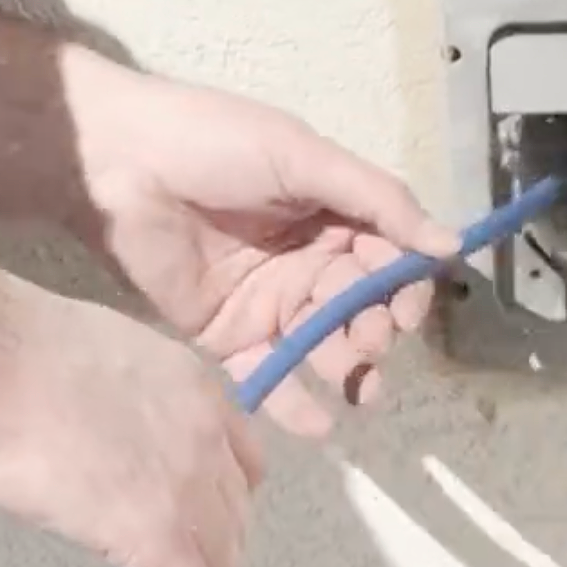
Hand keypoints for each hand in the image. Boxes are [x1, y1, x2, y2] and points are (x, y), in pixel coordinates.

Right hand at [0, 286, 262, 566]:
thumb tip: (99, 453)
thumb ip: (124, 416)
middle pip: (232, 525)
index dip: (219, 512)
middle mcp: (211, 436)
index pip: (241, 467)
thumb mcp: (100, 371)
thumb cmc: (12, 358)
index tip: (192, 536)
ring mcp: (191, 487)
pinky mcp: (161, 537)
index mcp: (197, 387)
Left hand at [70, 60, 459, 438]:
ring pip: (323, 344)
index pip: (389, 259)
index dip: (404, 288)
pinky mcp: (226, 335)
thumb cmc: (211, 143)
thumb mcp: (302, 156)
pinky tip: (319, 424)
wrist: (115, 163)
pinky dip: (294, 401)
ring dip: (346, 366)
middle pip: (360, 308)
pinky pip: (269, 373)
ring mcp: (268, 301)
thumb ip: (377, 201)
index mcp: (332, 213)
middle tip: (371, 340)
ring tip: (354, 381)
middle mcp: (307, 260)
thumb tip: (451, 245)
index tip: (407, 308)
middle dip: (375, 329)